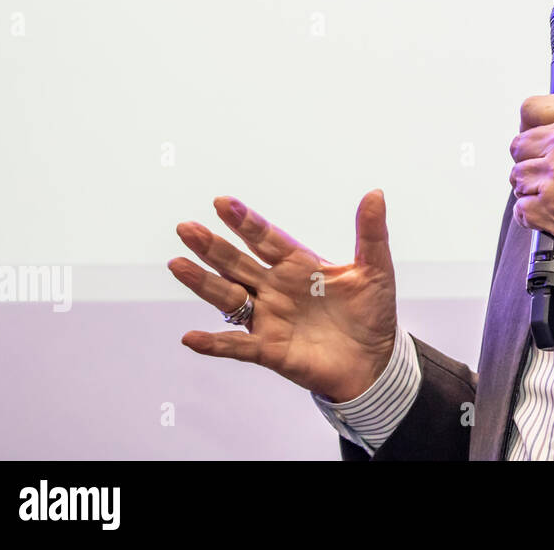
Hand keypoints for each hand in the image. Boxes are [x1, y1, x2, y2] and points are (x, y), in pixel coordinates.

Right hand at [167, 189, 397, 402]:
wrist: (376, 360)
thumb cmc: (373, 311)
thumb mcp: (376, 268)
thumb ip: (371, 232)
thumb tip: (375, 193)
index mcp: (299, 265)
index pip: (266, 238)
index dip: (245, 221)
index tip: (221, 202)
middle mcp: (277, 288)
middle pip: (238, 263)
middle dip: (212, 246)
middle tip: (186, 227)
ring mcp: (270, 318)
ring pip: (229, 297)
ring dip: (203, 283)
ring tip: (177, 264)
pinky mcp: (271, 350)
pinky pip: (238, 346)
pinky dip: (215, 344)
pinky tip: (191, 338)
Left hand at [509, 94, 553, 263]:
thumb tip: (543, 125)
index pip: (530, 110)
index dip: (529, 125)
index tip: (533, 137)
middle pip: (518, 147)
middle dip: (530, 160)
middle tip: (550, 171)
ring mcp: (552, 178)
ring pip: (516, 178)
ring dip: (531, 188)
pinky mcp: (548, 209)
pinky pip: (520, 209)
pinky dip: (531, 214)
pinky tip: (551, 211)